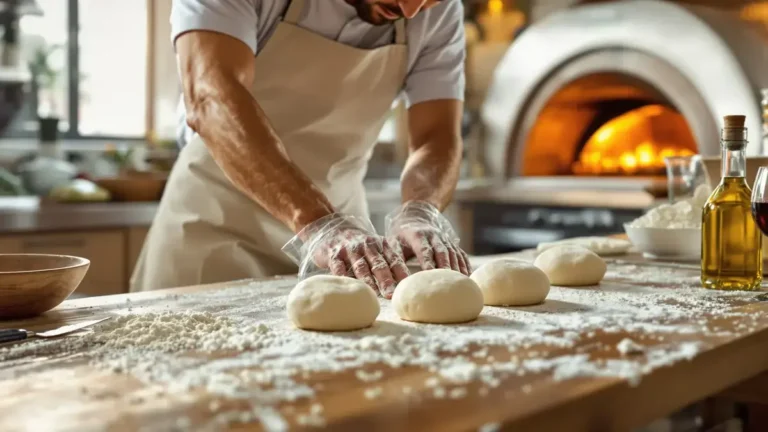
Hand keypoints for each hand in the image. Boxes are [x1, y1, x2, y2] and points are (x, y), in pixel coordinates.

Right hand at [282, 214, 408, 297]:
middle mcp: (367, 245)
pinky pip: (338, 266)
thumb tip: (401, 285)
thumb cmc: (358, 245)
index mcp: (380, 245)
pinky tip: (347, 286)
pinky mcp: (333, 254)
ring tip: (373, 293)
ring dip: (367, 280)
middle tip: (391, 294)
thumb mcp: (374, 248)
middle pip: (378, 264)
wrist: (332, 227)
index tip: (407, 285)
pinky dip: (343, 276)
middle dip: (386, 279)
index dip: (401, 272)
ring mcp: (350, 249)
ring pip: (360, 266)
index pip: (393, 259)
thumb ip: (386, 262)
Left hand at [385, 201, 470, 274]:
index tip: (430, 275)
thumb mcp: (393, 243)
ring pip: (453, 252)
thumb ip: (395, 260)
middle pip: (442, 251)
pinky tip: (467, 276)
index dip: (428, 262)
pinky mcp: (451, 243)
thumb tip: (395, 281)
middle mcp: (434, 236)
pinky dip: (464, 264)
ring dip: (457, 267)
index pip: (424, 250)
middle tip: (449, 282)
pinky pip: (460, 253)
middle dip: (446, 266)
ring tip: (461, 282)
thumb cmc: (401, 234)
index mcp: (418, 235)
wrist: (416, 215)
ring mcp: (444, 239)